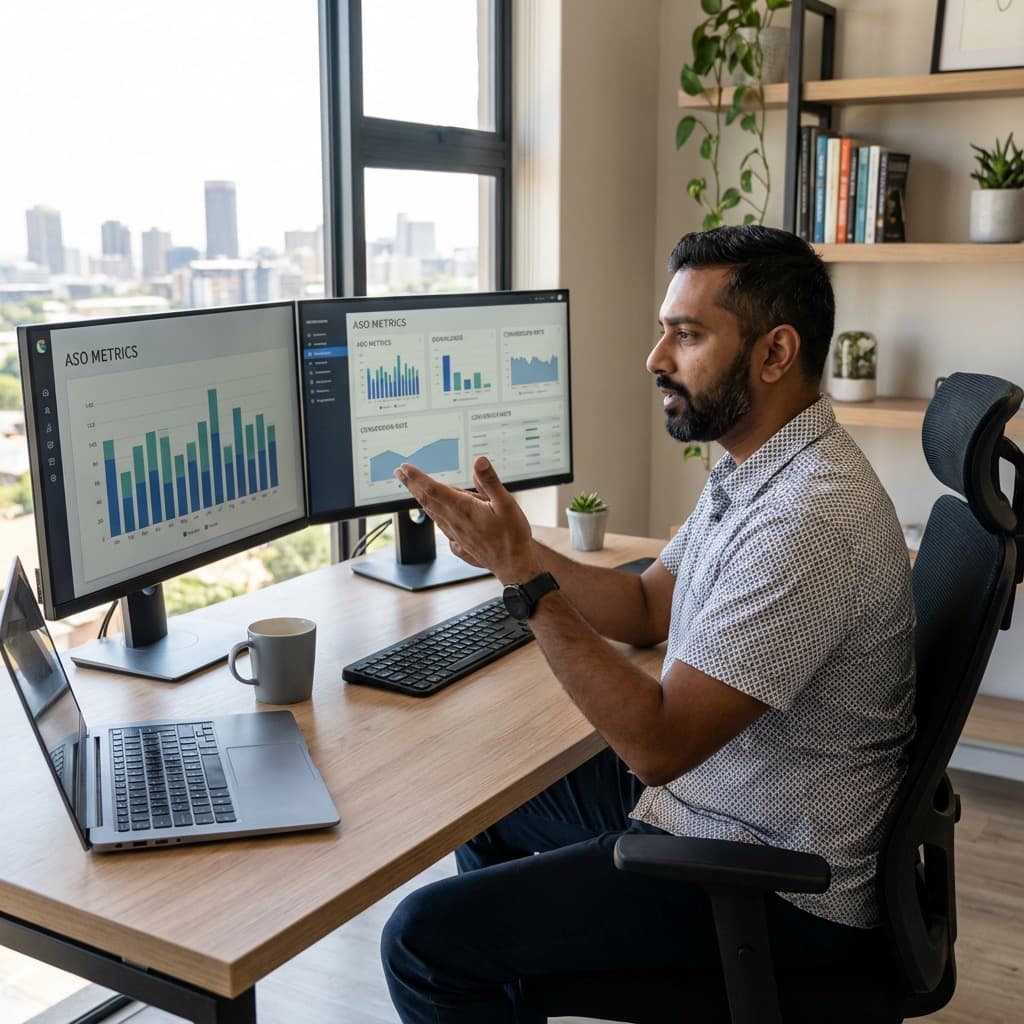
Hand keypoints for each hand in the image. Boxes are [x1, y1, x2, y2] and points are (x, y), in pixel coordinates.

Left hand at [394, 456, 540, 583]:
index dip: (417, 477)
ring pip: (431, 513)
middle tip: (400, 473)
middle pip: (427, 500)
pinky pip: (440, 525)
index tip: (405, 468)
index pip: (433, 489)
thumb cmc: (512, 536)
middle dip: (412, 485)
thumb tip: (478, 461)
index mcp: (463, 509)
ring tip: (413, 488)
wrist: (513, 565)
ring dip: (419, 498)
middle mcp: (454, 522)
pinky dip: (432, 514)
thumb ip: (490, 482)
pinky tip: (432, 513)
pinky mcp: (459, 542)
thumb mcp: (507, 503)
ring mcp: (455, 534)